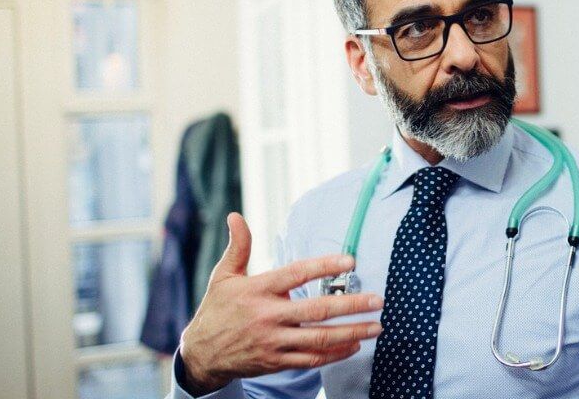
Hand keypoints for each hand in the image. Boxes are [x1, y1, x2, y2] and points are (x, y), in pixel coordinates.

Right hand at [178, 213, 383, 394]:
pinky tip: (354, 345)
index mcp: (257, 290)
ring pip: (319, 339)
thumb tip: (236, 216)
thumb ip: (238, 246)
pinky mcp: (276, 362)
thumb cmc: (217, 309)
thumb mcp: (223, 276)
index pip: (296, 274)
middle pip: (315, 311)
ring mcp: (273, 342)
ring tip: (376, 326)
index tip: (350, 261)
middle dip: (351, 306)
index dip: (324, 266)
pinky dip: (335, 354)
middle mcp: (267, 317)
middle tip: (377, 300)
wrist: (201, 354)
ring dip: (351, 333)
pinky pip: (311, 360)